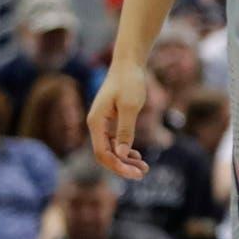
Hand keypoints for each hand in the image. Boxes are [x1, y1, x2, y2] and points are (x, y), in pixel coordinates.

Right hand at [88, 63, 150, 178]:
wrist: (128, 64)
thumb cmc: (129, 82)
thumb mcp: (130, 106)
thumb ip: (125, 130)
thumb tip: (123, 153)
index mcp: (96, 122)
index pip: (103, 153)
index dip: (118, 166)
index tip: (136, 174)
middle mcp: (95, 124)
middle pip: (105, 154)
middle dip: (122, 166)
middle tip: (143, 174)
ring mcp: (101, 123)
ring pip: (110, 149)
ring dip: (125, 160)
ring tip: (144, 167)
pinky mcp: (110, 120)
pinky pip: (114, 141)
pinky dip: (125, 150)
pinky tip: (137, 155)